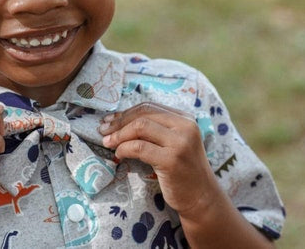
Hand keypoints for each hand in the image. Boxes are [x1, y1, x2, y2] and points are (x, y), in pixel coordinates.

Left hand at [98, 102, 217, 216]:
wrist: (202, 198)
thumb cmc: (183, 171)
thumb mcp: (175, 143)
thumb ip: (157, 130)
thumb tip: (120, 121)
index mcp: (185, 119)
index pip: (149, 107)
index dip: (126, 112)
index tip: (109, 121)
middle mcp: (185, 127)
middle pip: (143, 114)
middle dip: (119, 122)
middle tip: (102, 131)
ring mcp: (180, 143)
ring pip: (140, 127)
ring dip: (119, 134)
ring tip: (108, 143)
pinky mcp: (172, 160)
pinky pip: (139, 148)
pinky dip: (124, 148)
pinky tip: (119, 154)